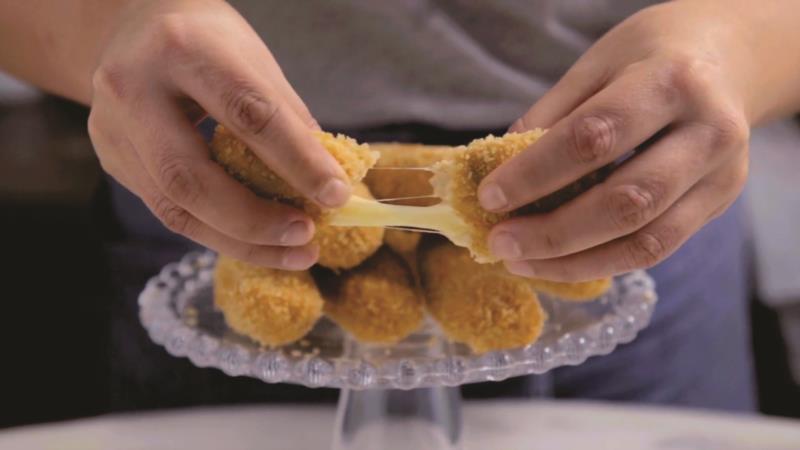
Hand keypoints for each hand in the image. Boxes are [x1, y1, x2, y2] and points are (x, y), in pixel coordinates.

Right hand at [87, 0, 350, 268]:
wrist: (137, 25)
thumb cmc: (208, 42)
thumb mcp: (254, 61)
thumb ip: (289, 121)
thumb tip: (329, 187)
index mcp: (182, 49)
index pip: (248, 115)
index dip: (297, 162)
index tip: (336, 195)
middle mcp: (133, 89)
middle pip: (192, 178)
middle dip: (256, 220)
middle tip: (306, 235)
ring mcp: (113, 129)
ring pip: (176, 209)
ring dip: (242, 242)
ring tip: (294, 251)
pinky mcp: (112, 160)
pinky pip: (170, 211)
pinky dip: (220, 232)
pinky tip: (258, 240)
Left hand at [479, 2, 755, 281]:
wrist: (727, 59)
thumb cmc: (648, 57)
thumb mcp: (595, 66)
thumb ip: (550, 118)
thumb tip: (499, 176)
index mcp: (670, 82)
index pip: (595, 138)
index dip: (536, 173)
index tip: (489, 196)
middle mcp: (708, 132)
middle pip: (626, 200)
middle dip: (553, 232)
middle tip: (499, 242)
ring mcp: (722, 174)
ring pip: (646, 240)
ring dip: (574, 261)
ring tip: (520, 262)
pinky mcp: (718, 203)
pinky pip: (657, 248)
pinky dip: (601, 262)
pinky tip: (559, 262)